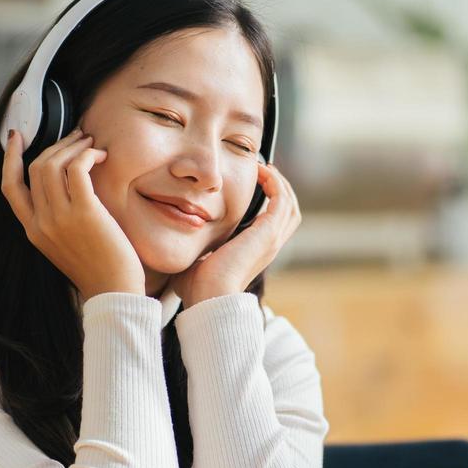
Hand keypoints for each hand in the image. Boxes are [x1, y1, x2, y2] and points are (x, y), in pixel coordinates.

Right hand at [1, 126, 144, 300]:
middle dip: (56, 145)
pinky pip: (78, 168)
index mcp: (33, 231)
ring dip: (73, 146)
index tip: (16, 137)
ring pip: (55, 164)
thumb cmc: (99, 268)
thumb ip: (57, 220)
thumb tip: (64, 185)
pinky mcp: (85, 212)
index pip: (9, 187)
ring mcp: (61, 218)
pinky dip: (88, 155)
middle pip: (36, 168)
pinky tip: (101, 156)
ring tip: (91, 143)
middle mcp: (41, 223)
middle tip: (77, 136)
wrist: (115, 293)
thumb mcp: (65, 244)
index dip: (10, 158)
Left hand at [169, 163, 300, 305]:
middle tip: (264, 171)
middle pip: (289, 212)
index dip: (269, 201)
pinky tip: (261, 172)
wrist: (209, 299)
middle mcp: (269, 246)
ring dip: (279, 183)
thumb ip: (196, 249)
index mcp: (256, 252)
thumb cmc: (199, 289)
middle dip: (280, 189)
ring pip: (289, 204)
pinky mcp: (267, 233)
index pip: (274, 223)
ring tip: (264, 168)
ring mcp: (271, 240)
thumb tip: (177, 243)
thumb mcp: (199, 260)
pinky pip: (281, 200)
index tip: (255, 184)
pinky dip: (275, 183)